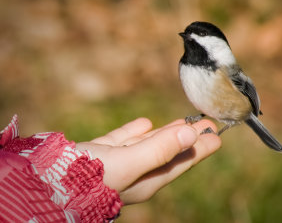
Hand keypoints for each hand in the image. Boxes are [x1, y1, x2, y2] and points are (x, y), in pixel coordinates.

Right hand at [76, 118, 220, 204]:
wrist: (42, 183)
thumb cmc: (85, 179)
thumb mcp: (128, 164)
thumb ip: (160, 149)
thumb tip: (190, 132)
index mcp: (146, 180)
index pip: (182, 161)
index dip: (201, 147)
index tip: (218, 133)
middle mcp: (135, 174)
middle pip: (170, 152)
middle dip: (189, 137)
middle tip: (208, 123)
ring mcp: (117, 164)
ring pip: (149, 145)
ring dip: (167, 132)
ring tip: (184, 120)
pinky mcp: (100, 154)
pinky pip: (124, 141)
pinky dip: (136, 132)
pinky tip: (145, 123)